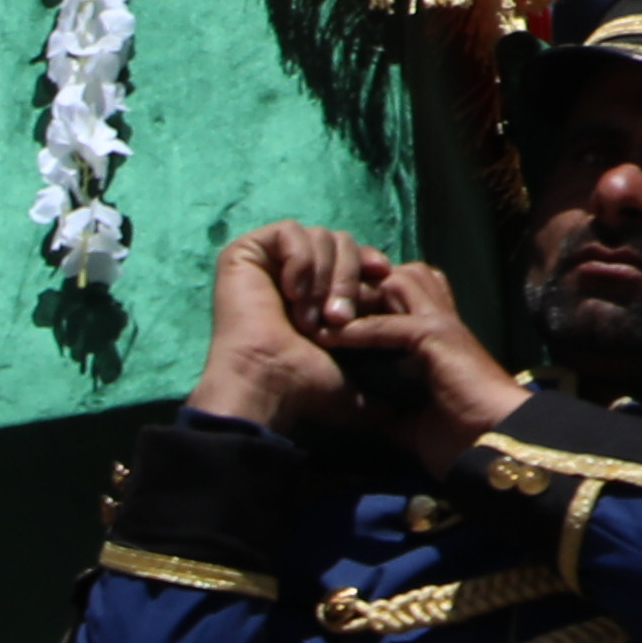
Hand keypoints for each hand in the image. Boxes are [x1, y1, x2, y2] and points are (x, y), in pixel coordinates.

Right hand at [191, 223, 391, 429]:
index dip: (368, 261)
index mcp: (312, 291)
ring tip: (311, 316)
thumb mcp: (351, 370)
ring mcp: (266, 262)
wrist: (269, 383)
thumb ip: (375, 377)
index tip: (383, 275)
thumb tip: (397, 411)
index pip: (351, 255)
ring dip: (324, 276)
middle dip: (347, 276)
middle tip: (338, 318)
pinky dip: (300, 260)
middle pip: (339, 240)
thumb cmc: (303, 383)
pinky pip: (288, 231)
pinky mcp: (244, 252)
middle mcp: (289, 272)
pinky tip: (293, 293)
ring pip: (318, 235)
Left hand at [307, 255, 527, 475]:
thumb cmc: (462, 438)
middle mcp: (440, 321)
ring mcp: (441, 324)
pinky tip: (329, 336)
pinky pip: (389, 323)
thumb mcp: (413, 423)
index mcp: (436, 337)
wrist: (494, 446)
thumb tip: (367, 416)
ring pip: (395, 282)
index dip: (363, 299)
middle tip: (316, 305)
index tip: (323, 318)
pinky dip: (357, 329)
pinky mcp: (438, 336)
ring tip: (318, 316)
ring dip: (355, 297)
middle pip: (395, 276)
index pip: (398, 294)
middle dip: (356, 285)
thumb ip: (391, 410)